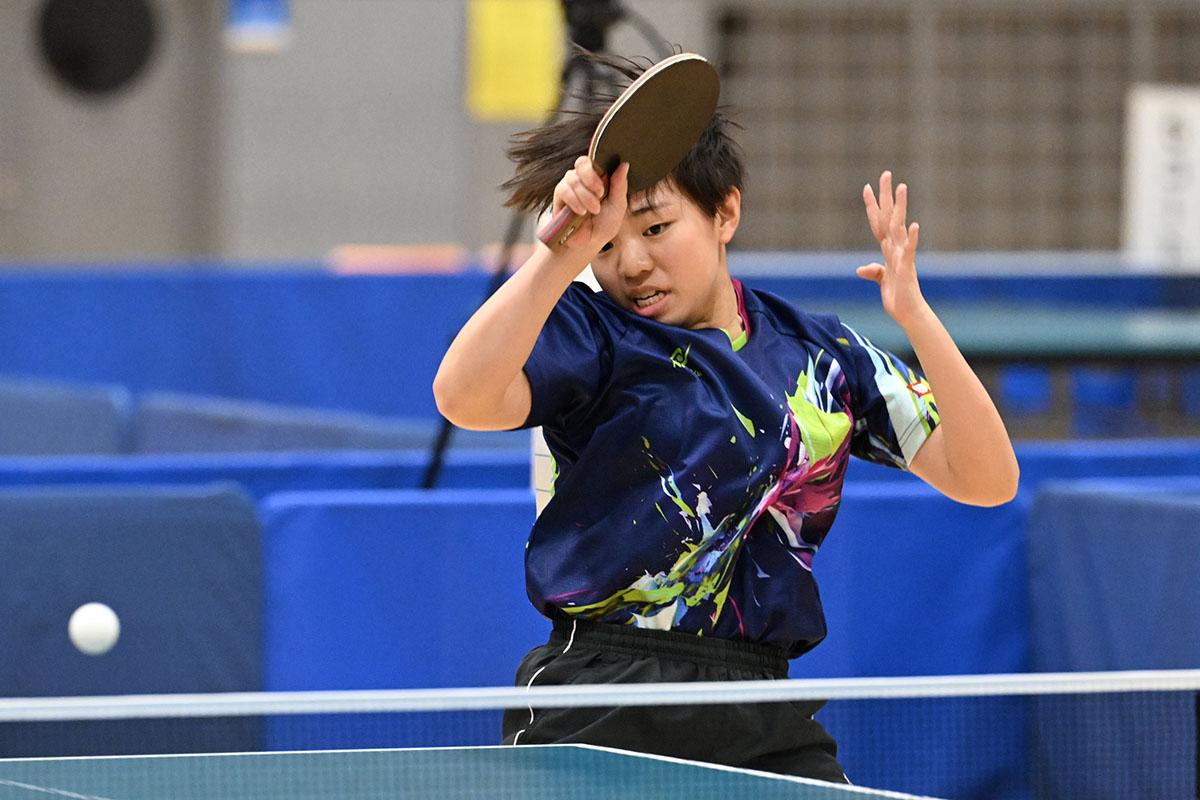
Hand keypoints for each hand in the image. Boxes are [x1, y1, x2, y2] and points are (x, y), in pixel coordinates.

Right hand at [551, 157, 628, 253]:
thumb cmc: (604, 225)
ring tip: (593, 210)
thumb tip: (624, 165)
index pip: (595, 160)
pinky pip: (563, 189)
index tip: (606, 184)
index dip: (599, 167)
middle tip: (600, 194)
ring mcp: (570, 186)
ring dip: (585, 195)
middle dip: (592, 179)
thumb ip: (620, 185)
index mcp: (599, 178)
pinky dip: (574, 200)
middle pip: (582, 163)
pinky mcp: (559, 196)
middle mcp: (583, 179)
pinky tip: (581, 212)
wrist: (590, 243)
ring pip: (573, 177)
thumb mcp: (618, 206)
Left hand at [858, 171, 927, 327]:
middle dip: (887, 196)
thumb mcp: (881, 282)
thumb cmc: (897, 297)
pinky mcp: (907, 269)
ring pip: (899, 227)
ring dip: (900, 208)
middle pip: (889, 216)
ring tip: (902, 188)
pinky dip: (911, 239)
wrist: (909, 314)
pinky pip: (909, 251)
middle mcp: (896, 248)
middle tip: (886, 174)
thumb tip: (861, 269)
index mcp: (888, 249)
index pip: (878, 222)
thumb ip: (874, 271)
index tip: (867, 187)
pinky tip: (913, 225)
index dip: (872, 206)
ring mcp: (902, 256)